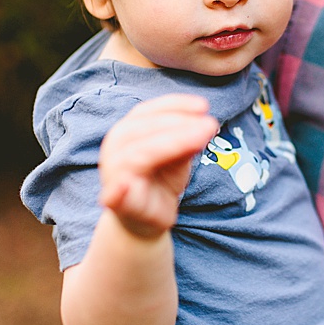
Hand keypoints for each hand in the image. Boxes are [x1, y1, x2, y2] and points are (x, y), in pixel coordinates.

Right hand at [99, 94, 218, 238]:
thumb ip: (186, 140)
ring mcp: (113, 175)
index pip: (147, 112)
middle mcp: (115, 149)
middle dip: (178, 123)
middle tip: (210, 125)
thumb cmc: (162, 180)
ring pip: (137, 155)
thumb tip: (205, 124)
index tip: (204, 106)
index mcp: (128, 132)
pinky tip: (124, 186)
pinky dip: (117, 190)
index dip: (174, 105)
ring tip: (201, 139)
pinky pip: (114, 195)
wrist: (148, 219)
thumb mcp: (179, 155)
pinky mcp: (116, 203)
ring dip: (171, 143)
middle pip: (141, 129)